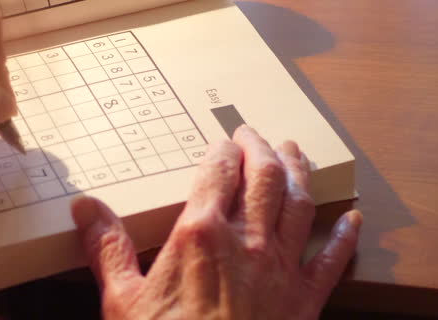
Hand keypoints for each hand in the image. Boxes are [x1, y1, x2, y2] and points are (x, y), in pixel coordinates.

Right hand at [73, 126, 360, 319]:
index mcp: (200, 233)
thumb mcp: (122, 302)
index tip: (222, 142)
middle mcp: (247, 240)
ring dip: (300, 173)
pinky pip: (332, 259)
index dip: (222, 149)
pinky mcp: (306, 300)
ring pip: (299, 204)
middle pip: (264, 175)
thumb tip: (85, 207)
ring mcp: (281, 268)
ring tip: (296, 154)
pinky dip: (343, 236)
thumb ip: (107, 248)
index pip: (217, 170)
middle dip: (261, 148)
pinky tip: (351, 219)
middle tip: (256, 136)